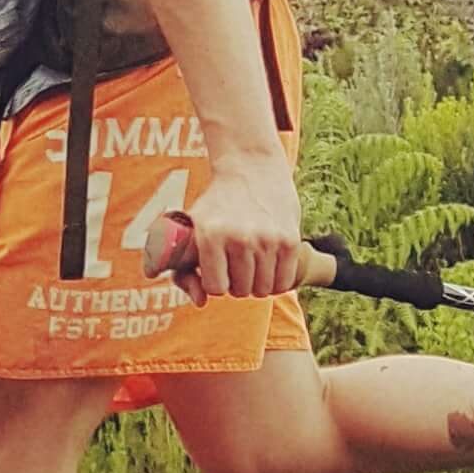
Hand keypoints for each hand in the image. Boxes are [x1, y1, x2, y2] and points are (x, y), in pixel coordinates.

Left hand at [156, 156, 302, 303]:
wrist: (252, 169)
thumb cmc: (216, 206)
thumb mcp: (191, 229)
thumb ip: (183, 270)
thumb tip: (200, 302)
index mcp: (210, 235)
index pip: (215, 287)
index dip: (216, 282)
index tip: (217, 269)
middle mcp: (240, 238)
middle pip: (240, 291)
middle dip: (237, 284)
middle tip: (236, 265)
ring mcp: (268, 240)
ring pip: (263, 290)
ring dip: (257, 284)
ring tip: (252, 265)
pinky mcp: (290, 240)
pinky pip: (284, 283)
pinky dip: (277, 281)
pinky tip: (269, 266)